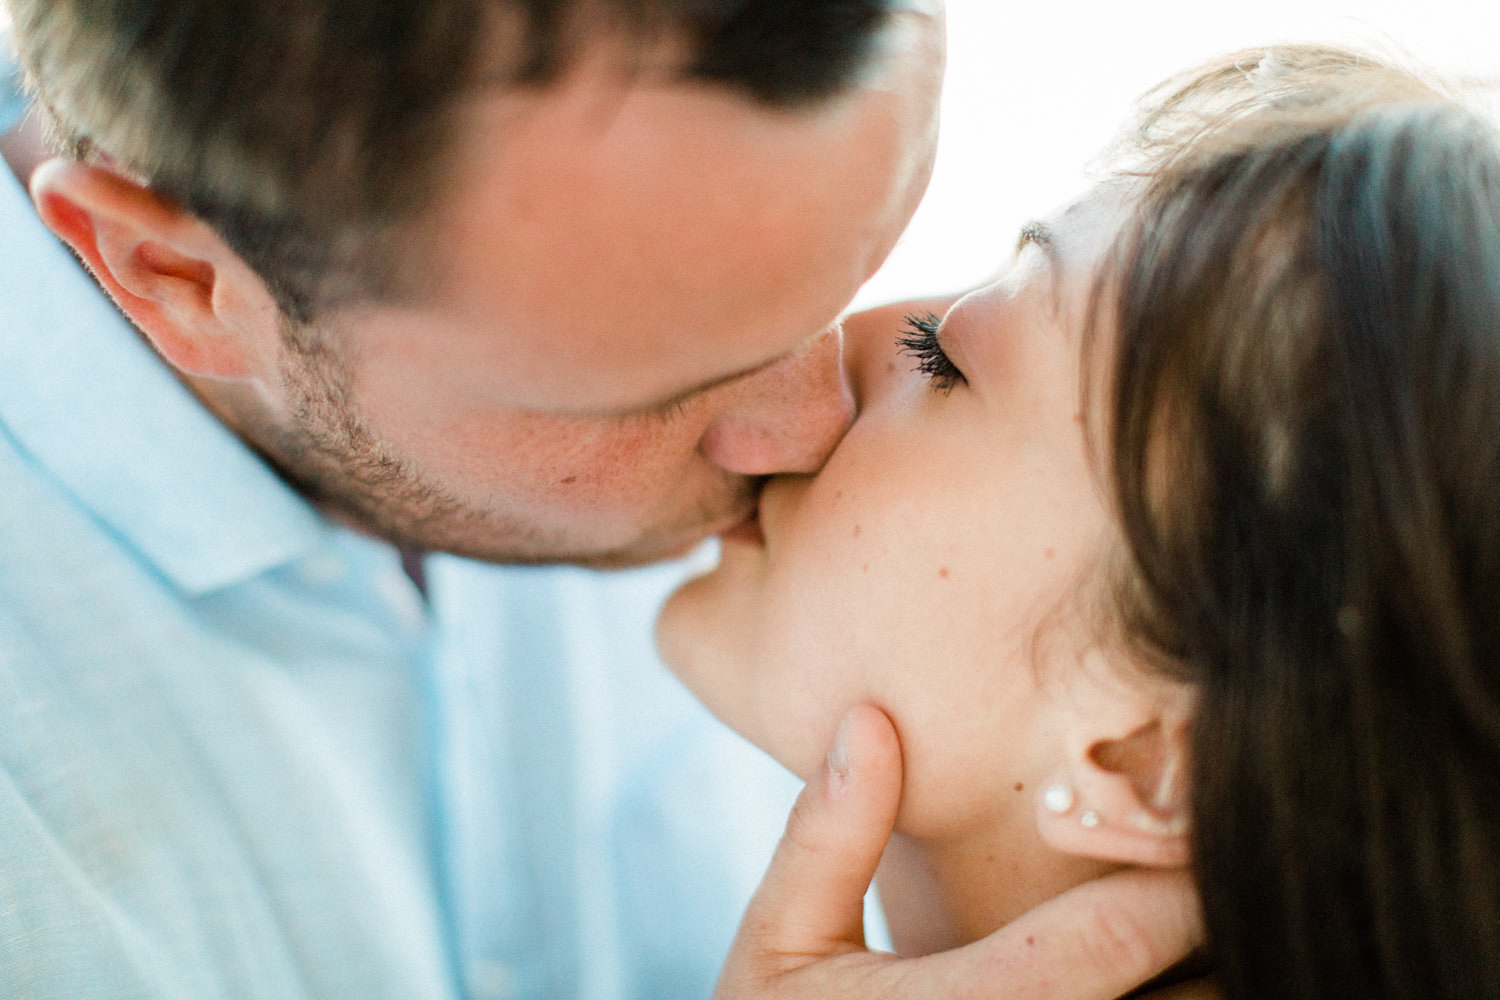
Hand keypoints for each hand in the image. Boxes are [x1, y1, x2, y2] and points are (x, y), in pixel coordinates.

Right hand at [716, 704, 1202, 999]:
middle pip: (1190, 999)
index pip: (1119, 937)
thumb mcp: (778, 941)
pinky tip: (1149, 979)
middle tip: (1205, 870)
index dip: (1175, 874)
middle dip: (1205, 934)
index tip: (1199, 818)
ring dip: (1203, 981)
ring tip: (1187, 931)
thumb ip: (825, 836)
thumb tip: (871, 718)